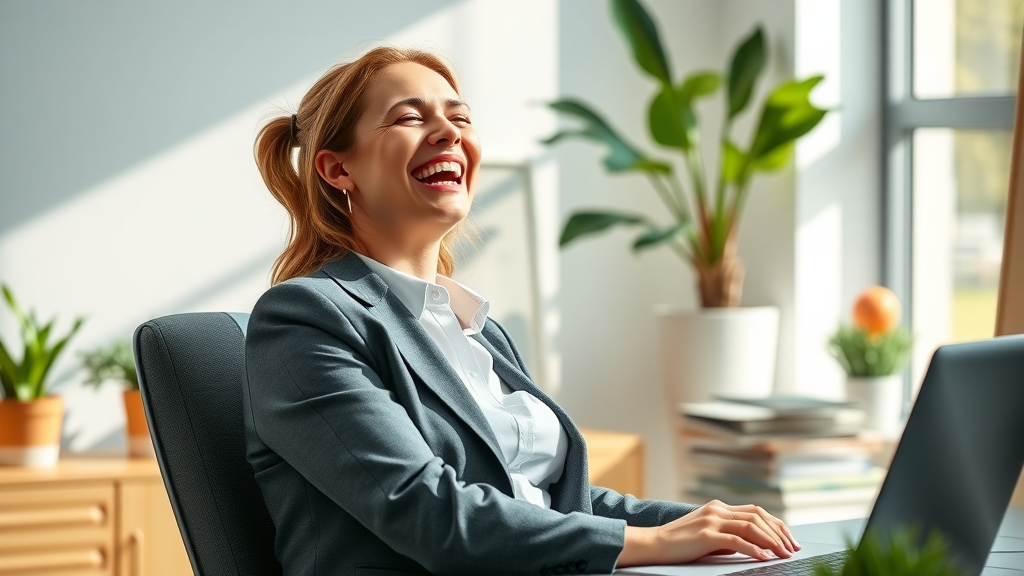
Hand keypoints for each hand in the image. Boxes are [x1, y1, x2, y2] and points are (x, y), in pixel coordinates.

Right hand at [616, 500, 800, 566]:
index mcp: (718, 508)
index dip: (776, 525)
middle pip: (758, 516)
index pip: (755, 511)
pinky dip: (755, 549)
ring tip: (783, 554)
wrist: (653, 544)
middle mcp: (717, 510)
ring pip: (751, 526)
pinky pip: (738, 541)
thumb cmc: (678, 544)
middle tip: (792, 549)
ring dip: (772, 541)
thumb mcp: (706, 536)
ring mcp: (712, 520)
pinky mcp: (707, 535)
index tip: (789, 540)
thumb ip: (726, 536)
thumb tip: (747, 546)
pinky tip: (765, 557)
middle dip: (779, 533)